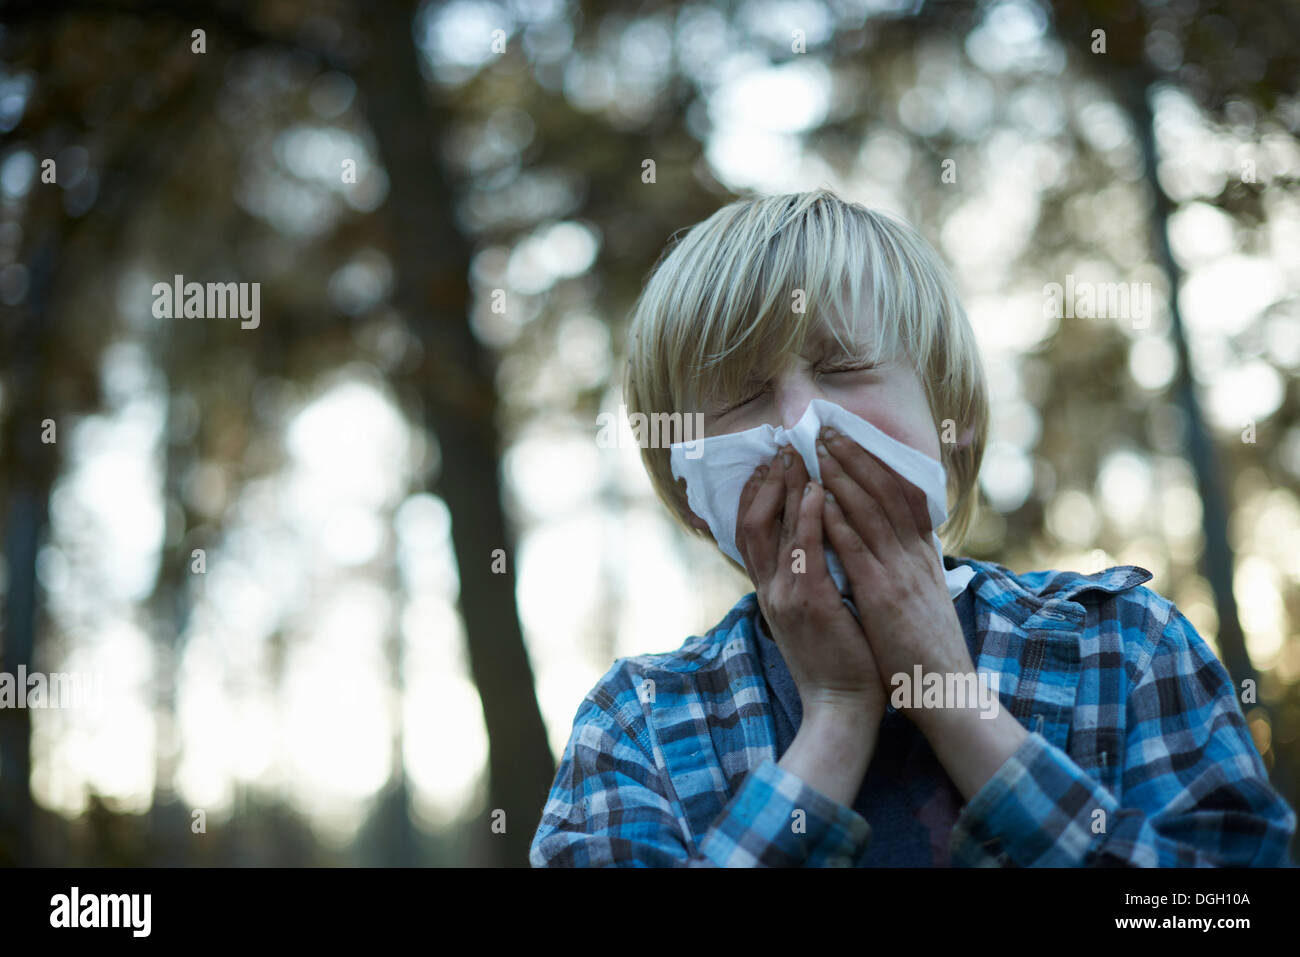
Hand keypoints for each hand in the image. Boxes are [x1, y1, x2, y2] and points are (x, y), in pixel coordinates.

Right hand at [734, 444, 887, 719]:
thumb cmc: (837, 661)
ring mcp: (785, 595)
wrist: (841, 707)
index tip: (769, 464)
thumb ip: (806, 581)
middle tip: (782, 447)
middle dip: (766, 481)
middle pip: (753, 522)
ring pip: (774, 528)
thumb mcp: (811, 616)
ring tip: (798, 456)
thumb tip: (815, 549)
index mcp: (770, 591)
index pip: (750, 532)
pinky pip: (804, 549)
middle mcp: (769, 588)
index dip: (755, 495)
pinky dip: (809, 516)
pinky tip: (818, 491)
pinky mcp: (809, 603)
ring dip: (785, 487)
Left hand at [814, 426, 973, 726]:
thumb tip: (893, 546)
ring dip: (843, 475)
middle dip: (856, 456)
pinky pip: (858, 549)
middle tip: (827, 429)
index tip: (854, 438)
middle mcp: (915, 555)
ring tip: (819, 448)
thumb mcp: (922, 598)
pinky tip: (818, 499)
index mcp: (924, 555)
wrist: (945, 691)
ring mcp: (902, 572)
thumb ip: (907, 568)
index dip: (879, 463)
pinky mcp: (884, 596)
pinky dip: (838, 520)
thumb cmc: (927, 651)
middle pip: (886, 490)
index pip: (904, 494)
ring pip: (871, 510)